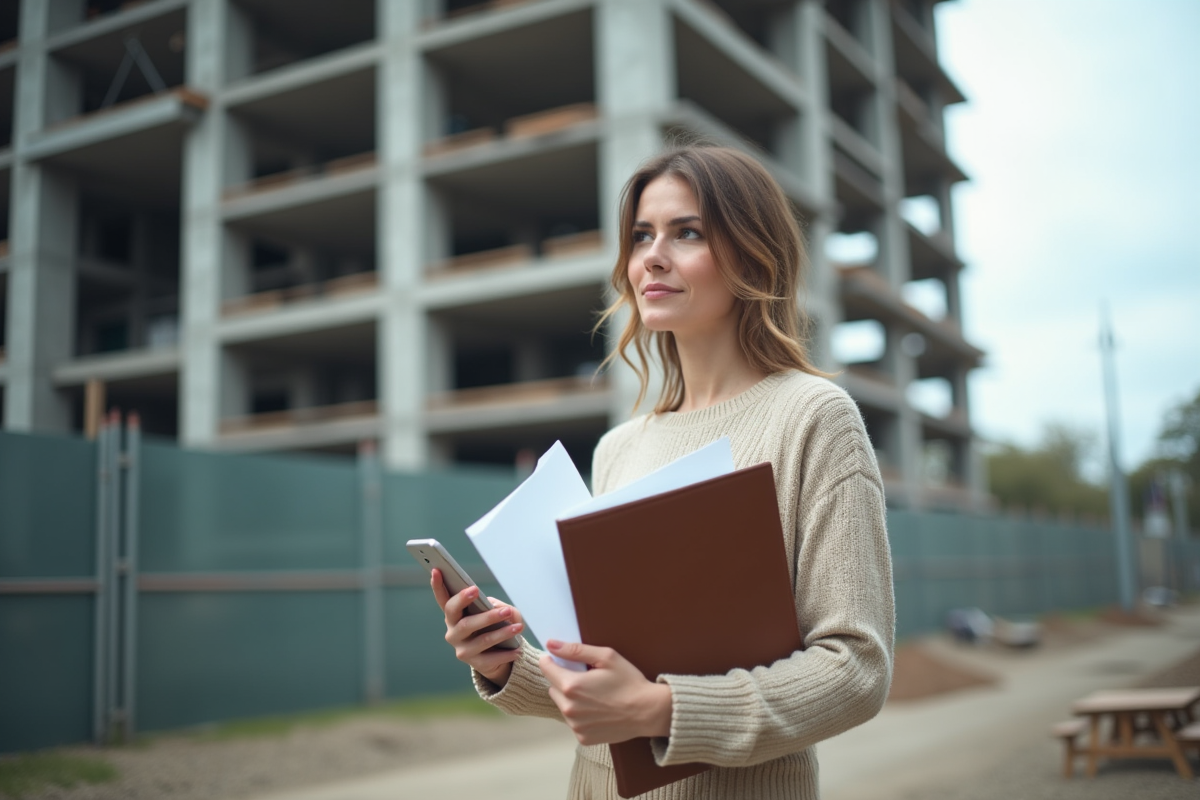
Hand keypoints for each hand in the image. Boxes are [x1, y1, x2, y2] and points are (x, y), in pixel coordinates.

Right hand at [430, 568, 523, 685]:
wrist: (495, 654)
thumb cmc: (493, 625)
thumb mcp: (496, 611)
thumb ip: (498, 606)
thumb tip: (503, 611)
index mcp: (454, 614)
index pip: (443, 599)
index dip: (437, 585)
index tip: (437, 570)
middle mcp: (453, 632)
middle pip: (464, 623)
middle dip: (485, 616)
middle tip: (505, 610)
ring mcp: (462, 649)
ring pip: (482, 640)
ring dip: (502, 633)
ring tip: (519, 627)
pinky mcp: (474, 664)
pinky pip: (491, 658)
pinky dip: (506, 653)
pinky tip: (518, 649)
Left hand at [539, 640, 672, 745]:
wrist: (647, 711)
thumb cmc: (629, 682)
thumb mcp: (606, 657)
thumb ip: (576, 650)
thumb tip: (551, 644)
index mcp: (571, 686)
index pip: (546, 668)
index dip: (551, 660)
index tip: (559, 659)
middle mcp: (569, 708)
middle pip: (552, 687)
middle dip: (563, 680)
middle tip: (585, 678)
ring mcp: (575, 726)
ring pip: (562, 705)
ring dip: (570, 699)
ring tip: (593, 695)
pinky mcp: (582, 738)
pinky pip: (572, 721)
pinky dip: (580, 715)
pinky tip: (597, 710)